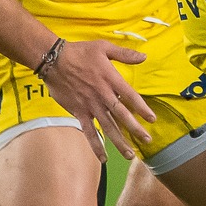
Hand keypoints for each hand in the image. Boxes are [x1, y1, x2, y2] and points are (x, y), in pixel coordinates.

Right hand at [40, 38, 155, 161]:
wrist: (53, 60)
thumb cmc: (80, 52)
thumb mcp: (104, 47)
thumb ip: (125, 54)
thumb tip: (144, 57)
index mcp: (111, 80)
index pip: (131, 97)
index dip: (142, 108)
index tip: (152, 119)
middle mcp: (103, 95)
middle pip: (122, 115)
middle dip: (135, 129)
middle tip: (147, 141)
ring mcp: (90, 105)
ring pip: (108, 127)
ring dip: (119, 141)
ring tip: (130, 154)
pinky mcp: (78, 111)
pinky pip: (89, 131)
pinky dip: (96, 144)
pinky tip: (103, 157)